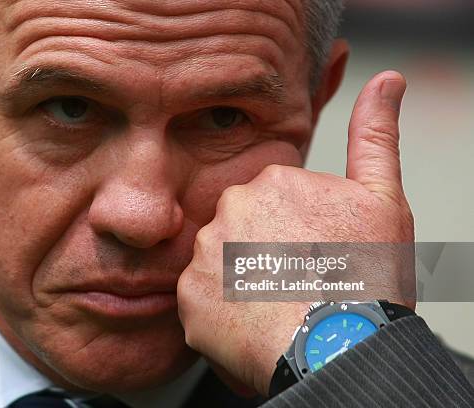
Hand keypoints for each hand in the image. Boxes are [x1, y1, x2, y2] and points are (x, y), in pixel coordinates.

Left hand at [177, 71, 414, 395]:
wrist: (340, 345)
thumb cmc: (365, 277)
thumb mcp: (381, 198)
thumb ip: (375, 136)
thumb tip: (387, 80)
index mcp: (269, 182)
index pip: (271, 206)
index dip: (293, 235)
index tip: (312, 258)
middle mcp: (228, 210)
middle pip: (241, 232)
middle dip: (263, 255)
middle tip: (295, 285)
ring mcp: (204, 253)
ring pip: (220, 266)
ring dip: (241, 284)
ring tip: (275, 307)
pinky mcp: (188, 296)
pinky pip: (202, 301)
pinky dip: (222, 314)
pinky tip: (252, 325)